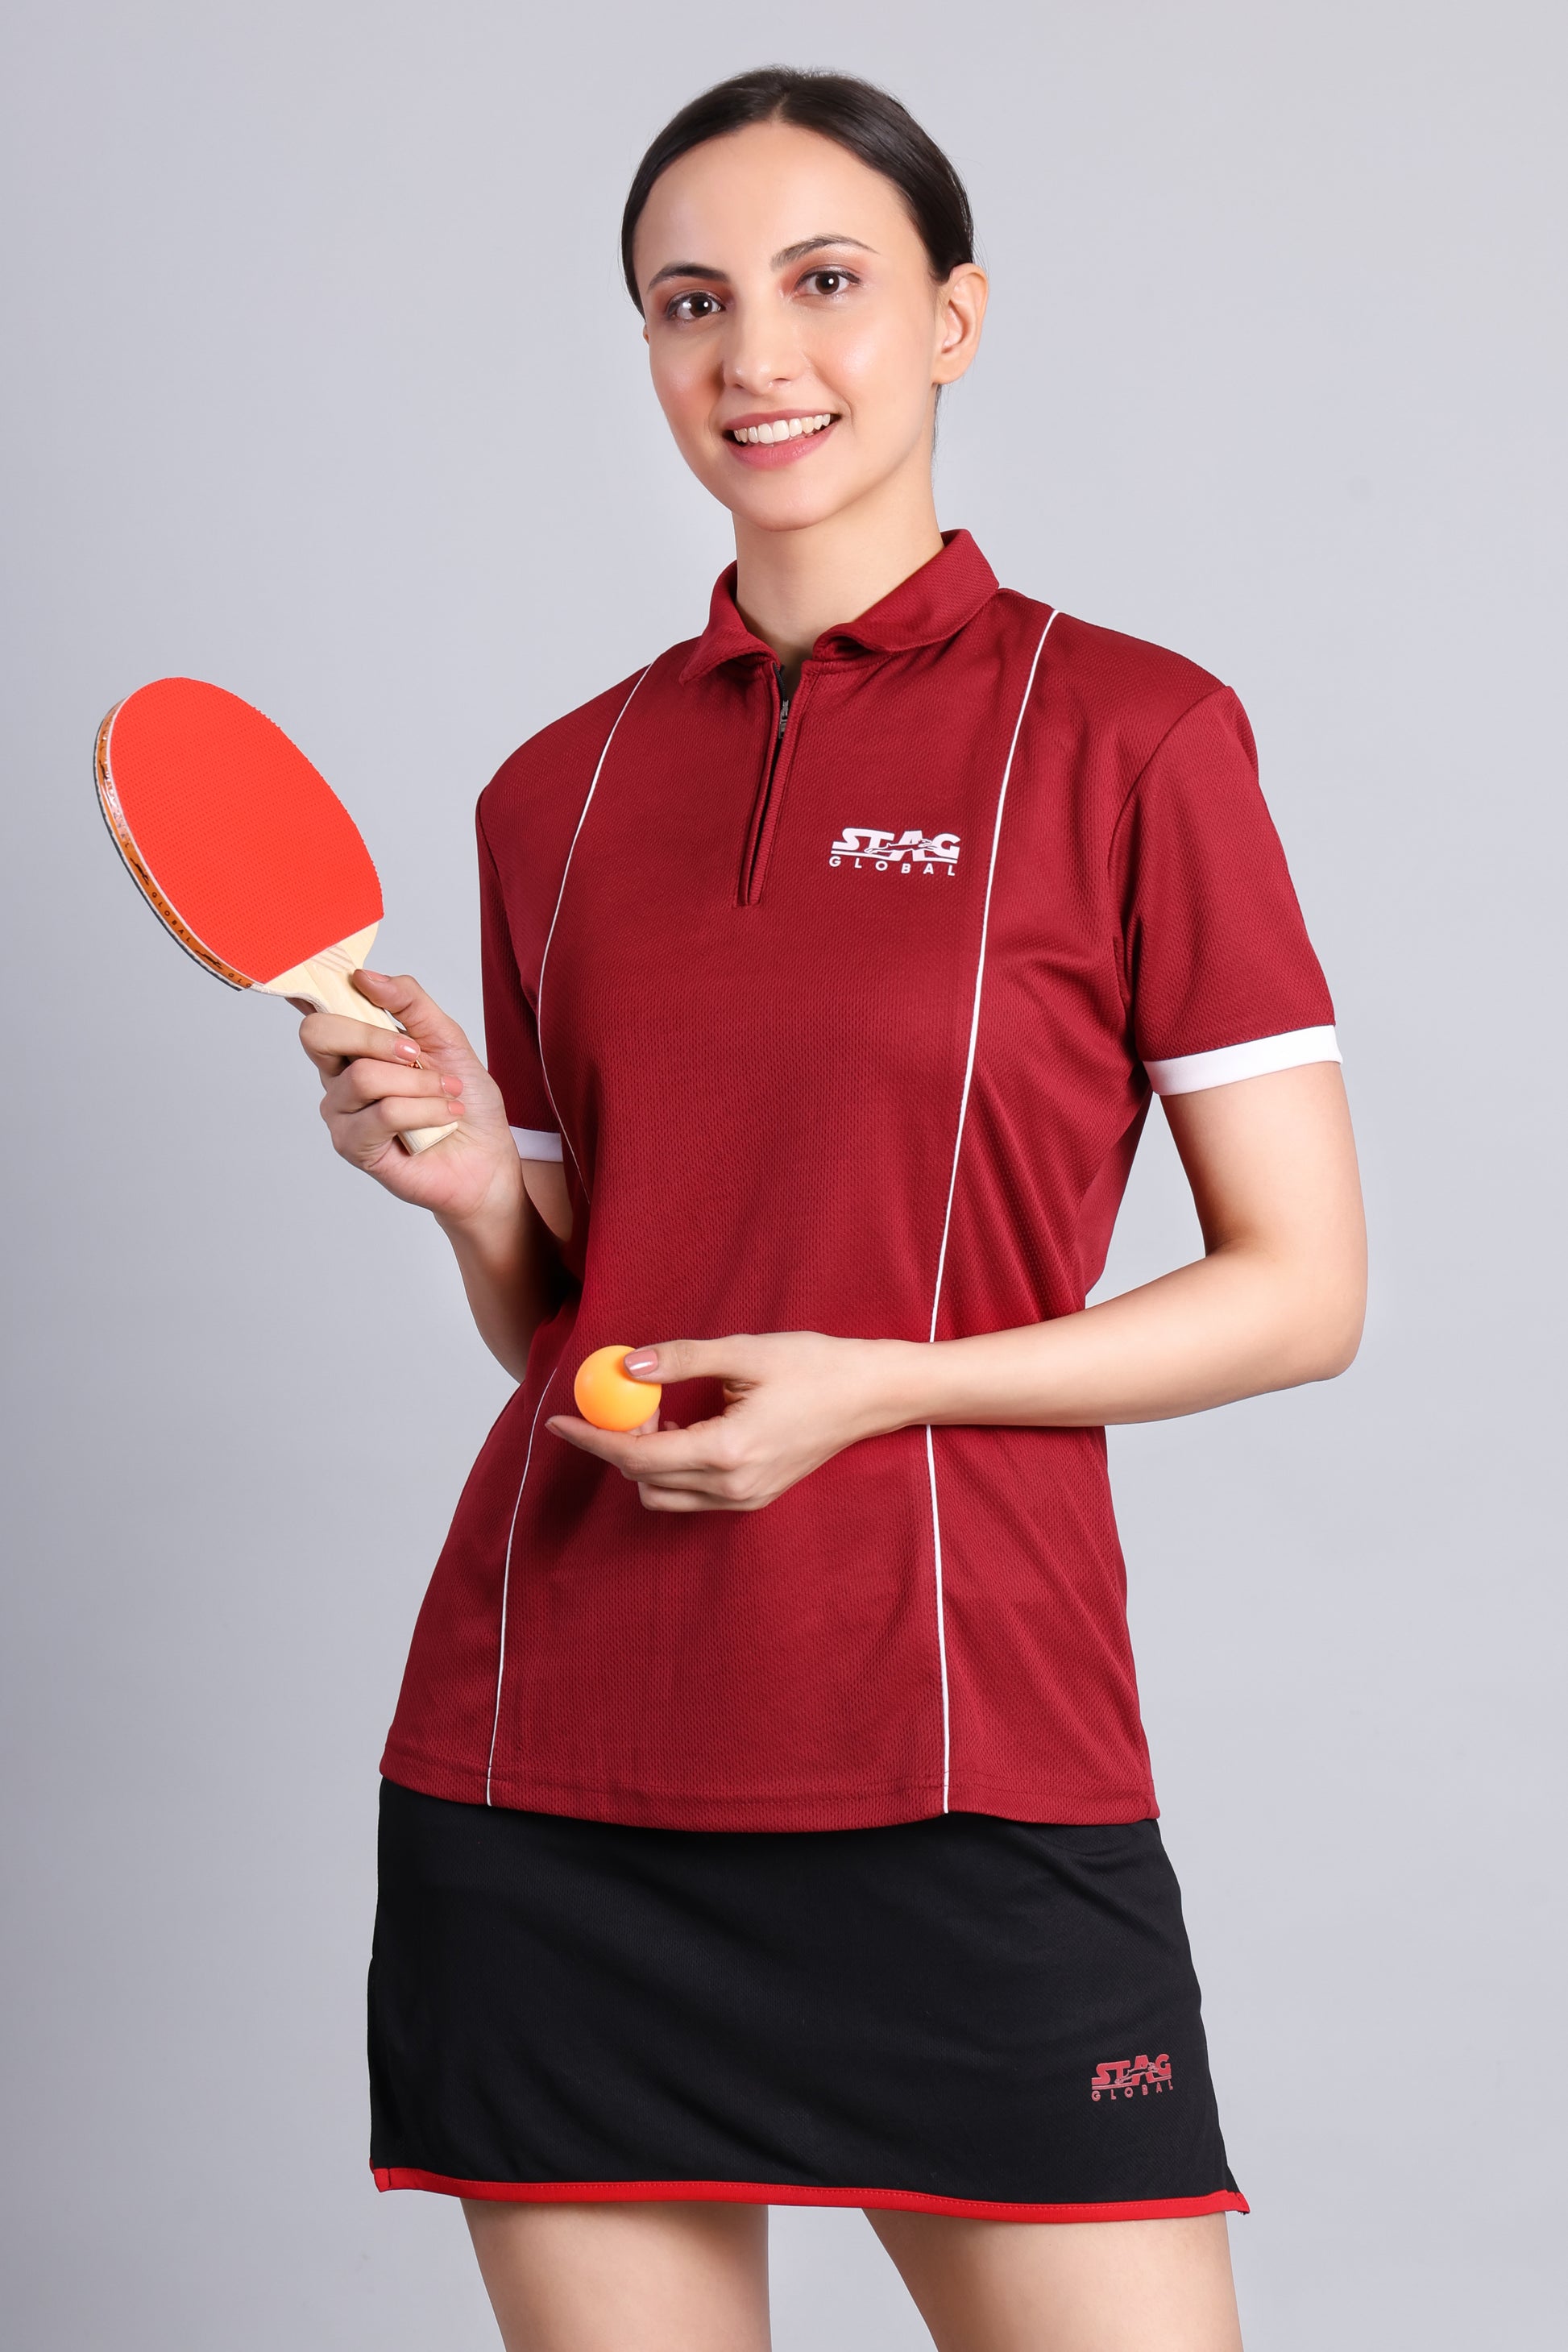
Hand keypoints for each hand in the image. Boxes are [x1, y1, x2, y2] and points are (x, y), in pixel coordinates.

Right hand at [297, 969, 518, 1224]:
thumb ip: (408, 1002)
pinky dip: (424, 1111)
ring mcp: (341, 1113)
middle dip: (376, 1036)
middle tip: (417, 1053)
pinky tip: (445, 1117)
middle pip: (320, 1034)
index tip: (330, 975)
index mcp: (353, 1045)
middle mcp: (336, 1076)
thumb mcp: (445, 1037)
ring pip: (364, 1077)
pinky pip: (384, 1114)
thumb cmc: (463, 1099)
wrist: (486, 1157)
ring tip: (447, 1093)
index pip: (316, 1009)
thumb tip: (365, 977)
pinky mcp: (353, 1146)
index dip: (310, 987)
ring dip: (419, 1082)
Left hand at [545, 1331, 911, 1511]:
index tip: (557, 1421)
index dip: (591, 1438)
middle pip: (642, 1480)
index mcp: (728, 1450)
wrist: (872, 1396)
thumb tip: (625, 1365)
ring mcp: (744, 1499)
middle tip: (622, 1399)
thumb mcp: (745, 1351)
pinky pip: (690, 1496)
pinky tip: (684, 1428)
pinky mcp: (753, 1499)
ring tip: (660, 1412)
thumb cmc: (815, 1367)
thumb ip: (680, 1359)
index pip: (637, 1455)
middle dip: (616, 1444)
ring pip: (662, 1496)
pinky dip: (670, 1468)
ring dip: (643, 1460)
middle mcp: (733, 1486)